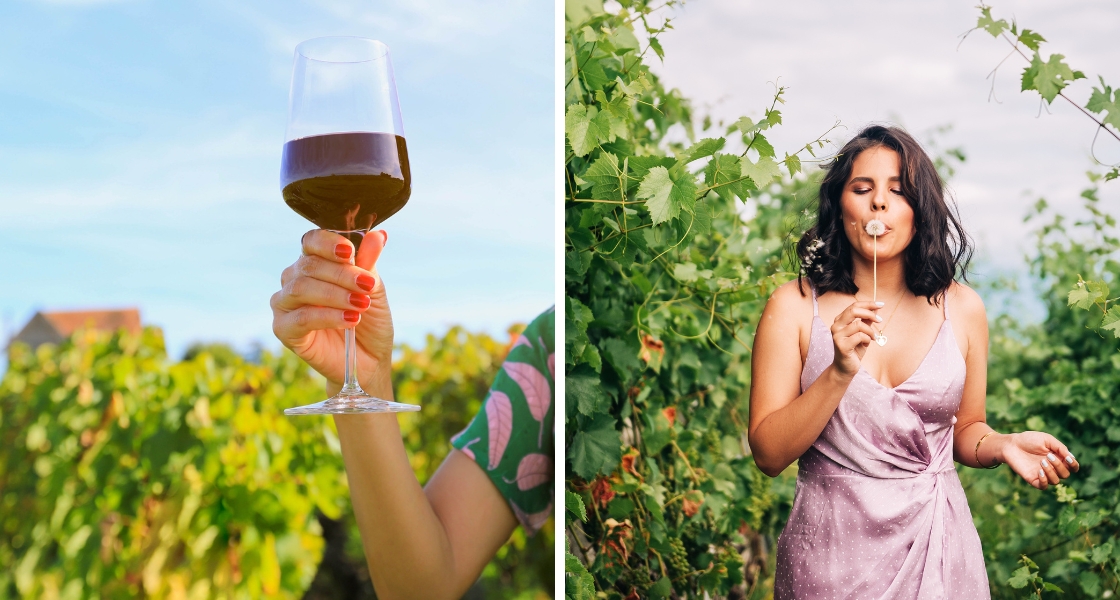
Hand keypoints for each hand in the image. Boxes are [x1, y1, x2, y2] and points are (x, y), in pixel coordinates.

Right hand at [271, 229, 392, 391]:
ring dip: (335, 295)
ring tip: (361, 305)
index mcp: (314, 263)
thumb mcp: (373, 289)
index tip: (350, 252)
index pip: (311, 241)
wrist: (369, 359)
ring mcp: (285, 304)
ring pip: (301, 288)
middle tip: (367, 286)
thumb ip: (368, 263)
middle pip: (309, 265)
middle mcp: (294, 279)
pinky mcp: (283, 329)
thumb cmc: (369, 320)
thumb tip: (378, 235)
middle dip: (342, 274)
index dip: (328, 243)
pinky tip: (350, 320)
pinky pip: (300, 318)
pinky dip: (327, 316)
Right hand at [830, 301, 881, 377]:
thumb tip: (876, 309)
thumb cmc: (854, 350)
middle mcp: (836, 326)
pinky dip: (867, 339)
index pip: (853, 306)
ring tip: (873, 337)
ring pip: (858, 325)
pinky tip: (868, 343)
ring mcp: (837, 336)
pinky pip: (860, 336)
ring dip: (870, 331)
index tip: (881, 304)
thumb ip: (866, 321)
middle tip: (879, 320)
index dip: (868, 304)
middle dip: (869, 313)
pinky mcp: (841, 345)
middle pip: (853, 311)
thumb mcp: (862, 333)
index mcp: (840, 321)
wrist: (845, 368)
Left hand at [1000, 431, 1079, 489]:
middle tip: (1048, 456)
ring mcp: (1043, 474)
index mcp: (1058, 458)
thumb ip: (1060, 447)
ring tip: (1042, 462)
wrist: (1010, 444)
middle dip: (1059, 466)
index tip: (1068, 459)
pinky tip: (1039, 471)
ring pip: (1056, 481)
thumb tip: (1071, 458)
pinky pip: (1043, 486)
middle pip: (1065, 474)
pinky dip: (1045, 480)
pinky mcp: (1033, 479)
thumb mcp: (1047, 439)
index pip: (1072, 467)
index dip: (1074, 465)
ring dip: (1051, 472)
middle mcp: (1052, 468)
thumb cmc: (1028, 440)